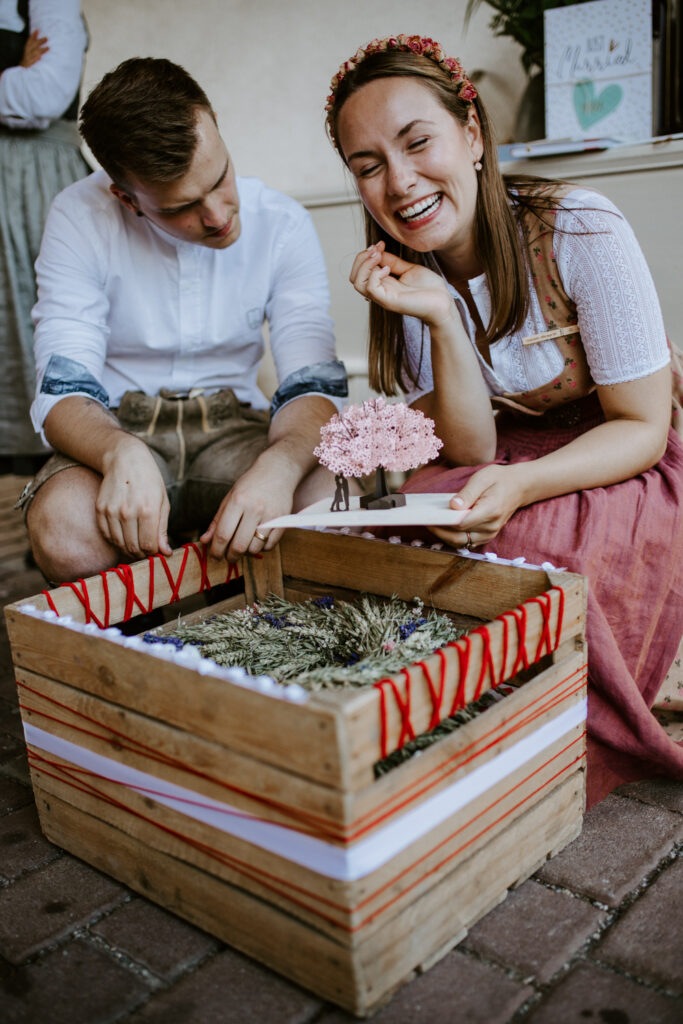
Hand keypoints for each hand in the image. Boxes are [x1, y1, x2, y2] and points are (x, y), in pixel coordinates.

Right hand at [20, 30, 48, 67]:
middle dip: (39, 42)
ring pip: (34, 53)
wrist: (21, 72)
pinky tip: (40, 56)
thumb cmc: (26, 62)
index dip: (33, 36)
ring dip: (41, 50)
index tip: (37, 30)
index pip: (29, 41)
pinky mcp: (28, 66)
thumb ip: (33, 48)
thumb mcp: (28, 54)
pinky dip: (36, 59)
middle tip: (46, 38)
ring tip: (48, 48)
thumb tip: (39, 42)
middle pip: (33, 46)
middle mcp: (26, 54)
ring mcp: (27, 60)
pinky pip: (32, 62)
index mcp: (26, 50)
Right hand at [96, 437, 171, 559]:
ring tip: (136, 542)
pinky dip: (116, 540)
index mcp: (147, 510)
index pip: (148, 546)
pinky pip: (107, 535)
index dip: (153, 553)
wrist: (125, 459)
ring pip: (119, 544)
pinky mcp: (100, 509)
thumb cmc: (149, 480)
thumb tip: (165, 552)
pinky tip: (124, 534)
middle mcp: (128, 512)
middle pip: (133, 547)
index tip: (156, 550)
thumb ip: (162, 529)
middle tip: (146, 549)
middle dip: (142, 553)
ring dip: (128, 548)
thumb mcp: (162, 502)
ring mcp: (111, 511)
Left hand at [200, 454, 295, 560]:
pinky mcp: (283, 522)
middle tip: (228, 557)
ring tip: (243, 545)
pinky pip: (269, 546)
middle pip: (239, 545)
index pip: (223, 534)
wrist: (278, 471)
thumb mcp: (230, 498)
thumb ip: (217, 521)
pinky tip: (256, 540)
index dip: (216, 550)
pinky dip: (261, 548)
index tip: (214, 557)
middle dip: (230, 557)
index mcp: (238, 501)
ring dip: (246, 552)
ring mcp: (271, 516)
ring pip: (254, 549)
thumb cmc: (250, 485)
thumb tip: (205, 540)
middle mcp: (254, 509)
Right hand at [350, 242, 454, 327]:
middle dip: (361, 259)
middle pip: (353, 278)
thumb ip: (392, 261)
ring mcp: (383, 298)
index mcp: (382, 284)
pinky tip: (388, 269)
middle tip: (376, 250)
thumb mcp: (408, 268)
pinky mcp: (389, 302)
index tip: (380, 244)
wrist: (443, 301)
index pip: (359, 271)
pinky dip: (375, 274)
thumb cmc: (429, 288)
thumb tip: (377, 250)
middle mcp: (380, 292)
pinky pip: (370, 288)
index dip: (365, 254)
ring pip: (357, 283)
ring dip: (365, 265)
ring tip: (379, 256)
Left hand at [429, 464, 527, 547]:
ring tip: (432, 524)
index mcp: (490, 510)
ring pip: (461, 543)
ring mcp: (490, 533)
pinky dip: (453, 537)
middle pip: (459, 537)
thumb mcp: (483, 477)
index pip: (461, 523)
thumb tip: (453, 506)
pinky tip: (444, 528)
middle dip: (439, 532)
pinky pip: (466, 542)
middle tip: (425, 522)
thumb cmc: (499, 479)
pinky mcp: (487, 536)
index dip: (442, 523)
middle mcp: (491, 526)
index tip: (428, 517)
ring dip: (445, 536)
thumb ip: (467, 493)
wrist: (519, 487)